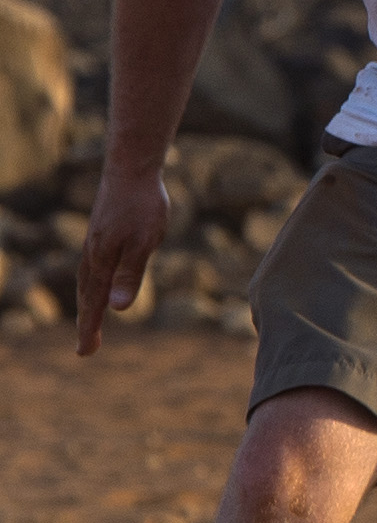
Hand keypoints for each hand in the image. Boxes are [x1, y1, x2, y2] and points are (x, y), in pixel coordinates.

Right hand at [71, 154, 169, 357]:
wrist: (130, 170)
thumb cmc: (142, 206)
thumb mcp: (145, 242)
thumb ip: (131, 274)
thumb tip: (118, 308)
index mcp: (102, 262)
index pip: (95, 304)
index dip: (90, 328)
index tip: (85, 352)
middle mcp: (93, 256)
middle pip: (88, 296)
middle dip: (88, 322)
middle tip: (86, 349)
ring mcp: (95, 244)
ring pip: (88, 281)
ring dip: (89, 304)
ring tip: (90, 322)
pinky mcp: (102, 234)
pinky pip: (92, 267)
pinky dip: (92, 284)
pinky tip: (98, 284)